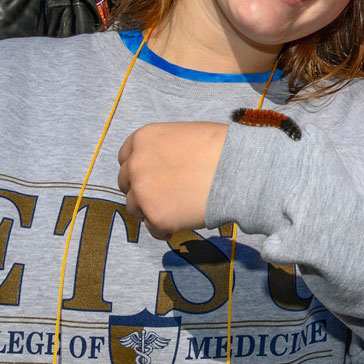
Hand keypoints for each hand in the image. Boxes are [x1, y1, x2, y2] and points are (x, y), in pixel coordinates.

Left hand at [117, 122, 227, 239]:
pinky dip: (165, 227)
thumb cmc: (221, 148)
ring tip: (178, 208)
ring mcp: (142, 192)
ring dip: (152, 209)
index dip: (139, 168)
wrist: (239, 170)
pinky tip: (184, 219)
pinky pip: (152, 228)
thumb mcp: (185, 135)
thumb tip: (162, 164)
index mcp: (143, 139)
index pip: (125, 158)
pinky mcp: (155, 217)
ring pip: (135, 208)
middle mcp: (135, 165)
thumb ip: (163, 148)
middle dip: (142, 190)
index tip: (152, 176)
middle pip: (126, 184)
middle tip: (165, 194)